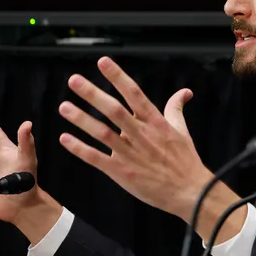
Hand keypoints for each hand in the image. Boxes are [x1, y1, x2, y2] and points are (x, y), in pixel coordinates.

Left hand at [58, 57, 210, 220]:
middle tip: (74, 81)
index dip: (118, 77)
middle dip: (93, 94)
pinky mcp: (123, 172)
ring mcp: (131, 154)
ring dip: (82, 119)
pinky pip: (98, 159)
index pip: (135, 94)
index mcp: (156, 123)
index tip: (103, 62)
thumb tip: (185, 92)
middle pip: (114, 110)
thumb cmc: (185, 162)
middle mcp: (142, 136)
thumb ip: (176, 109)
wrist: (190, 192)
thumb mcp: (182, 131)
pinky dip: (81, 149)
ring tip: (64, 107)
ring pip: (103, 133)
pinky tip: (66, 139)